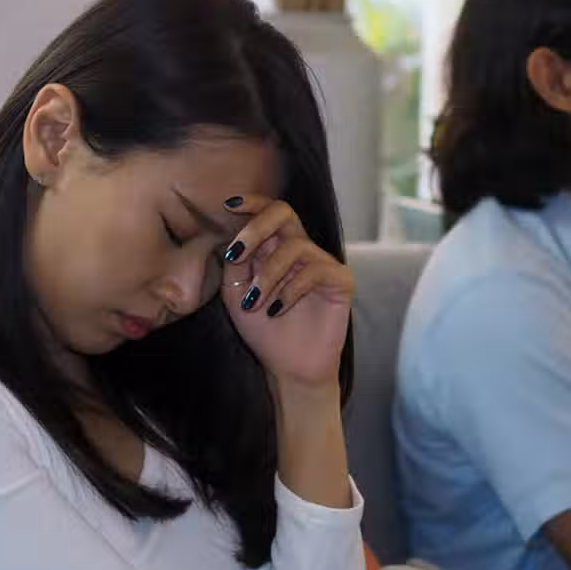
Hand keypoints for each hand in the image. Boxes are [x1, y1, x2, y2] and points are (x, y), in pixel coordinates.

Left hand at [221, 196, 353, 388]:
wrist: (289, 367)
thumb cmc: (264, 332)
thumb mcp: (236, 295)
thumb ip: (235, 263)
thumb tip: (231, 234)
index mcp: (275, 248)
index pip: (268, 212)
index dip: (252, 202)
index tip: (228, 204)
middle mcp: (301, 249)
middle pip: (284, 212)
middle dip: (256, 228)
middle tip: (236, 254)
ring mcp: (322, 263)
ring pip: (294, 247)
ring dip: (267, 275)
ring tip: (255, 302)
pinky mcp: (341, 280)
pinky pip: (315, 270)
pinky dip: (290, 290)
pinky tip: (277, 310)